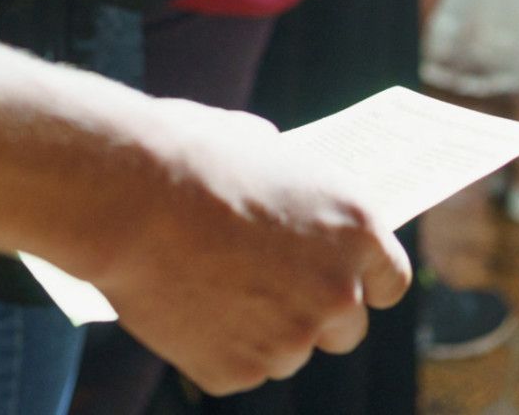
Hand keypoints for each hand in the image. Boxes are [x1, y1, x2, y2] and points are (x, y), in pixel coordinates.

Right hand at [85, 101, 410, 395]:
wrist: (128, 195)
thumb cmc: (188, 155)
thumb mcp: (260, 148)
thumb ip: (289, 187)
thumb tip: (281, 196)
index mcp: (357, 229)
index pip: (390, 279)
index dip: (362, 283)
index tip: (340, 283)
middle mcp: (336, 291)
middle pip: (346, 329)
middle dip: (313, 316)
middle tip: (267, 295)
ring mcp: (288, 339)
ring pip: (286, 353)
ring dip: (258, 334)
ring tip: (206, 293)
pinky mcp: (237, 370)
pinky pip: (232, 368)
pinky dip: (209, 349)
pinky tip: (180, 309)